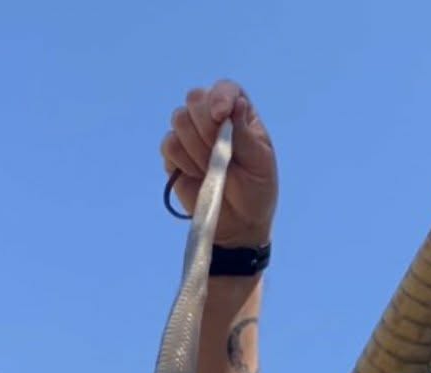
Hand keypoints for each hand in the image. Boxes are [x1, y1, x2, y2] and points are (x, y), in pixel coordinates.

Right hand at [160, 79, 276, 247]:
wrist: (238, 225)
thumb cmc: (256, 192)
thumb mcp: (260, 166)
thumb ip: (246, 136)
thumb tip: (237, 104)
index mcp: (239, 116)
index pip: (226, 89)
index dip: (220, 97)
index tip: (221, 116)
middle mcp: (212, 118)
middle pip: (195, 98)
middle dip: (207, 128)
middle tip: (221, 155)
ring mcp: (191, 134)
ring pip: (180, 120)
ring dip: (198, 149)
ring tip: (214, 171)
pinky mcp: (174, 154)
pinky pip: (169, 146)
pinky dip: (185, 163)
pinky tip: (199, 176)